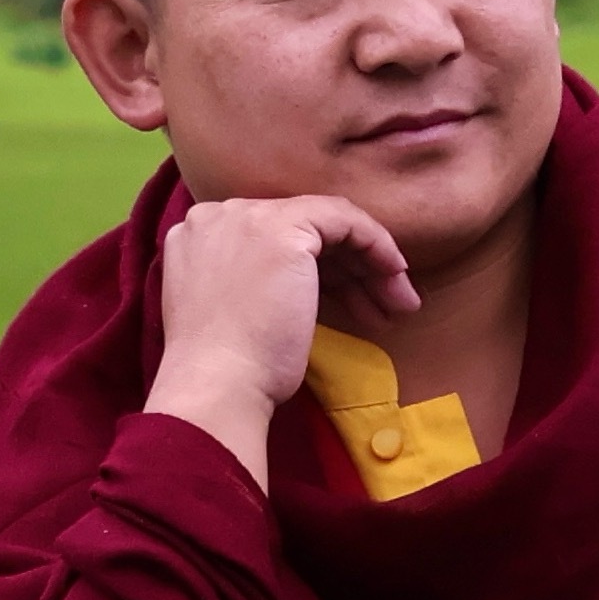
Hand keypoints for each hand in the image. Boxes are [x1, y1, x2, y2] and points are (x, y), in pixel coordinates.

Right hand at [142, 193, 419, 486]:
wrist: (218, 384)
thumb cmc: (229, 370)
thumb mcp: (238, 311)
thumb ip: (258, 282)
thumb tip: (307, 285)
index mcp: (198, 236)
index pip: (274, 239)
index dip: (320, 266)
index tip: (350, 301)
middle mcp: (219, 215)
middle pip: (302, 230)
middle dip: (349, 268)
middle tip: (383, 306)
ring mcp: (249, 216)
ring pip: (327, 223)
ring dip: (369, 265)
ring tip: (399, 306)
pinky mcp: (285, 227)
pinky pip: (345, 220)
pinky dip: (376, 244)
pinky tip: (395, 277)